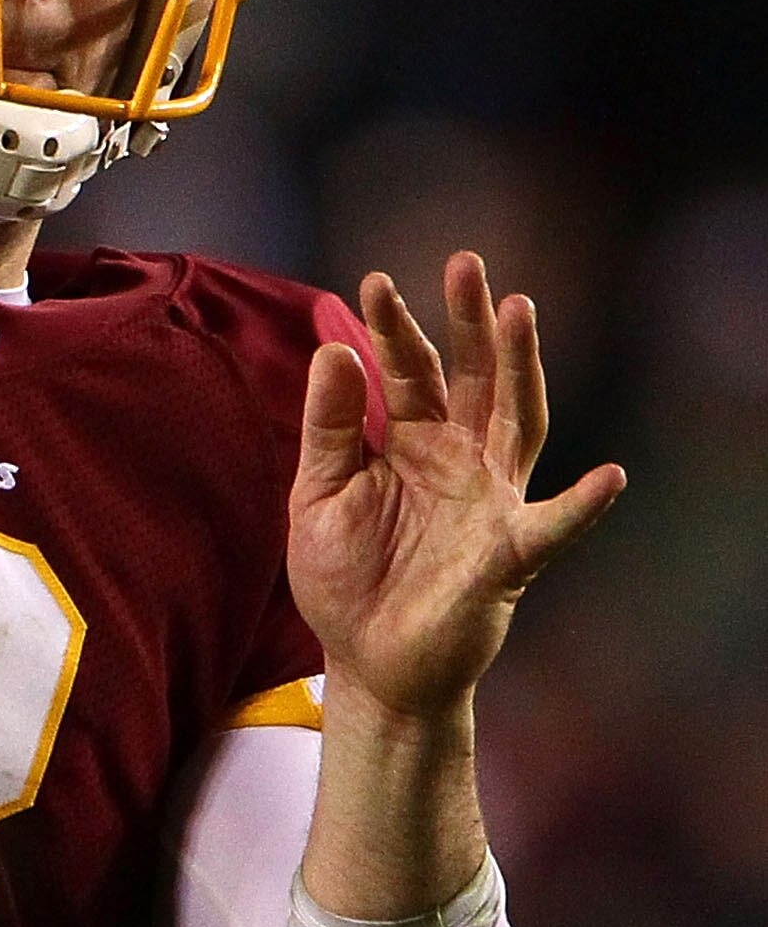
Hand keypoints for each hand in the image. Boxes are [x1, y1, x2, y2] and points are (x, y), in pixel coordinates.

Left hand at [288, 251, 624, 723]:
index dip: (393, 327)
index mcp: (409, 442)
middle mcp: (458, 459)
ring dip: (522, 369)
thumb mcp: (318, 497)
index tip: (373, 282)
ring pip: (517, 422)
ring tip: (521, 314)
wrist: (369, 663)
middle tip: (466, 262)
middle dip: (471, 321)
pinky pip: (553, 527)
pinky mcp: (508, 555)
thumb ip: (329, 429)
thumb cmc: (346, 580)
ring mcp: (490, 501)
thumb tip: (334, 350)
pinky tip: (608, 478)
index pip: (406, 371)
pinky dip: (582, 505)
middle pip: (474, 377)